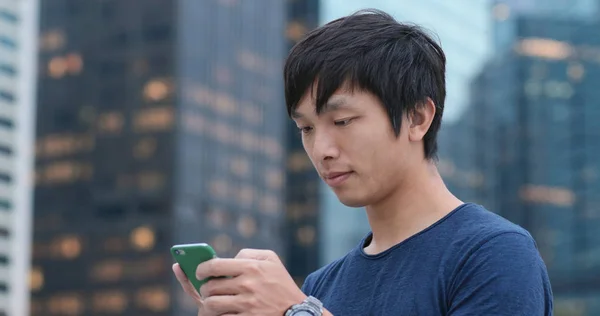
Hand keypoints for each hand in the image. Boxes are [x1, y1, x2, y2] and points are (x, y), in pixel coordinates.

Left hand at [173, 248, 306, 315]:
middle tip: (208, 290)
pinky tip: (221, 313)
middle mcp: (248, 285)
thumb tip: (229, 258)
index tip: (199, 272)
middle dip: (205, 289)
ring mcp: (247, 305)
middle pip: (210, 287)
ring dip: (207, 305)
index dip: (201, 268)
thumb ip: (248, 253)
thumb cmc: (281, 283)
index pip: (215, 265)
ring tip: (210, 304)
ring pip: (211, 305)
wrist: (297, 311)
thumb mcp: (271, 259)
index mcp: (251, 267)